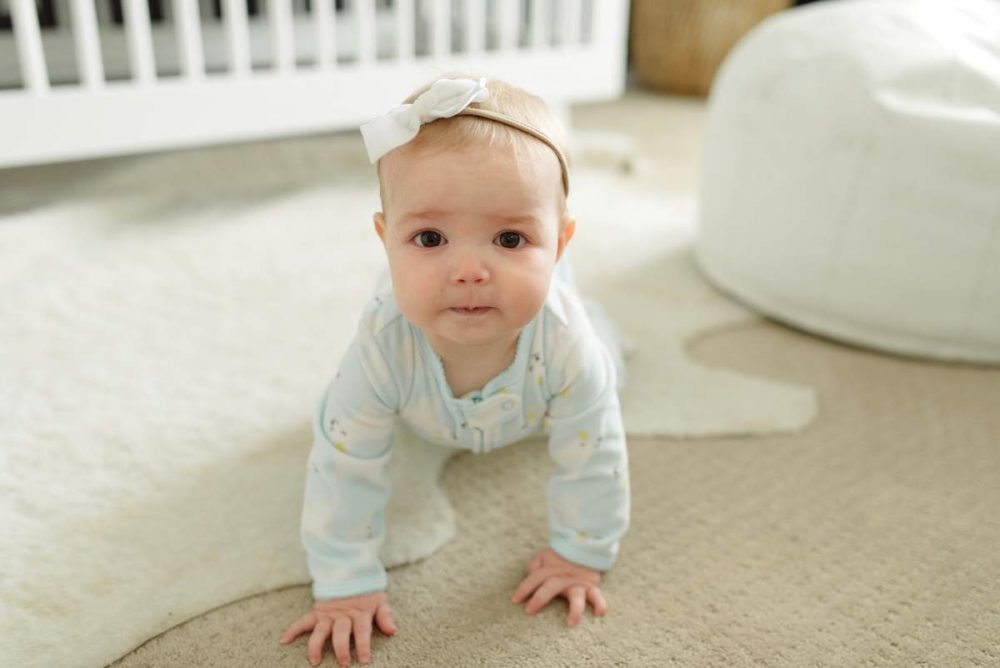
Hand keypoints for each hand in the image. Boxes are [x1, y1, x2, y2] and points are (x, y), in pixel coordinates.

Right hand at [280, 592, 396, 665]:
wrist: (350, 571)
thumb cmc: (367, 591)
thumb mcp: (380, 600)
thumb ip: (385, 616)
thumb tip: (392, 631)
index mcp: (360, 612)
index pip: (362, 631)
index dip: (363, 645)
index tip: (364, 660)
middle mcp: (343, 615)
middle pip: (341, 632)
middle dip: (342, 648)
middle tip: (343, 663)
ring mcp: (329, 614)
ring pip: (321, 630)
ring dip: (316, 645)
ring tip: (314, 660)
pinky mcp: (318, 612)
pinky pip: (304, 621)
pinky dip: (293, 629)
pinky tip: (285, 640)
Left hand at [511, 547, 607, 626]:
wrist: (584, 545)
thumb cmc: (560, 557)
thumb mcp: (544, 556)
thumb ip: (535, 566)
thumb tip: (529, 574)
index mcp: (551, 570)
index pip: (535, 578)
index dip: (524, 588)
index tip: (515, 601)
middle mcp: (564, 577)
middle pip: (551, 586)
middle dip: (540, 598)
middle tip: (529, 611)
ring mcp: (578, 583)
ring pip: (577, 596)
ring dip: (575, 609)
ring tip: (571, 623)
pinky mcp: (592, 587)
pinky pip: (597, 596)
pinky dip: (600, 604)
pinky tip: (600, 613)